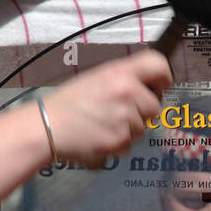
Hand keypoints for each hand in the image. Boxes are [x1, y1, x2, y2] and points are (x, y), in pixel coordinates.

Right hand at [40, 50, 171, 166]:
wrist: (47, 126)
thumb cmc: (69, 103)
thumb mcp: (97, 79)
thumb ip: (124, 80)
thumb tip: (146, 89)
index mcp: (120, 72)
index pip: (158, 65)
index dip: (164, 78)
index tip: (160, 86)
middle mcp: (126, 92)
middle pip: (154, 106)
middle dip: (141, 113)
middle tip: (117, 113)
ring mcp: (124, 118)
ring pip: (142, 128)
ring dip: (127, 130)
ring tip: (102, 125)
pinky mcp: (119, 140)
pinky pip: (129, 145)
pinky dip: (117, 144)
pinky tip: (99, 136)